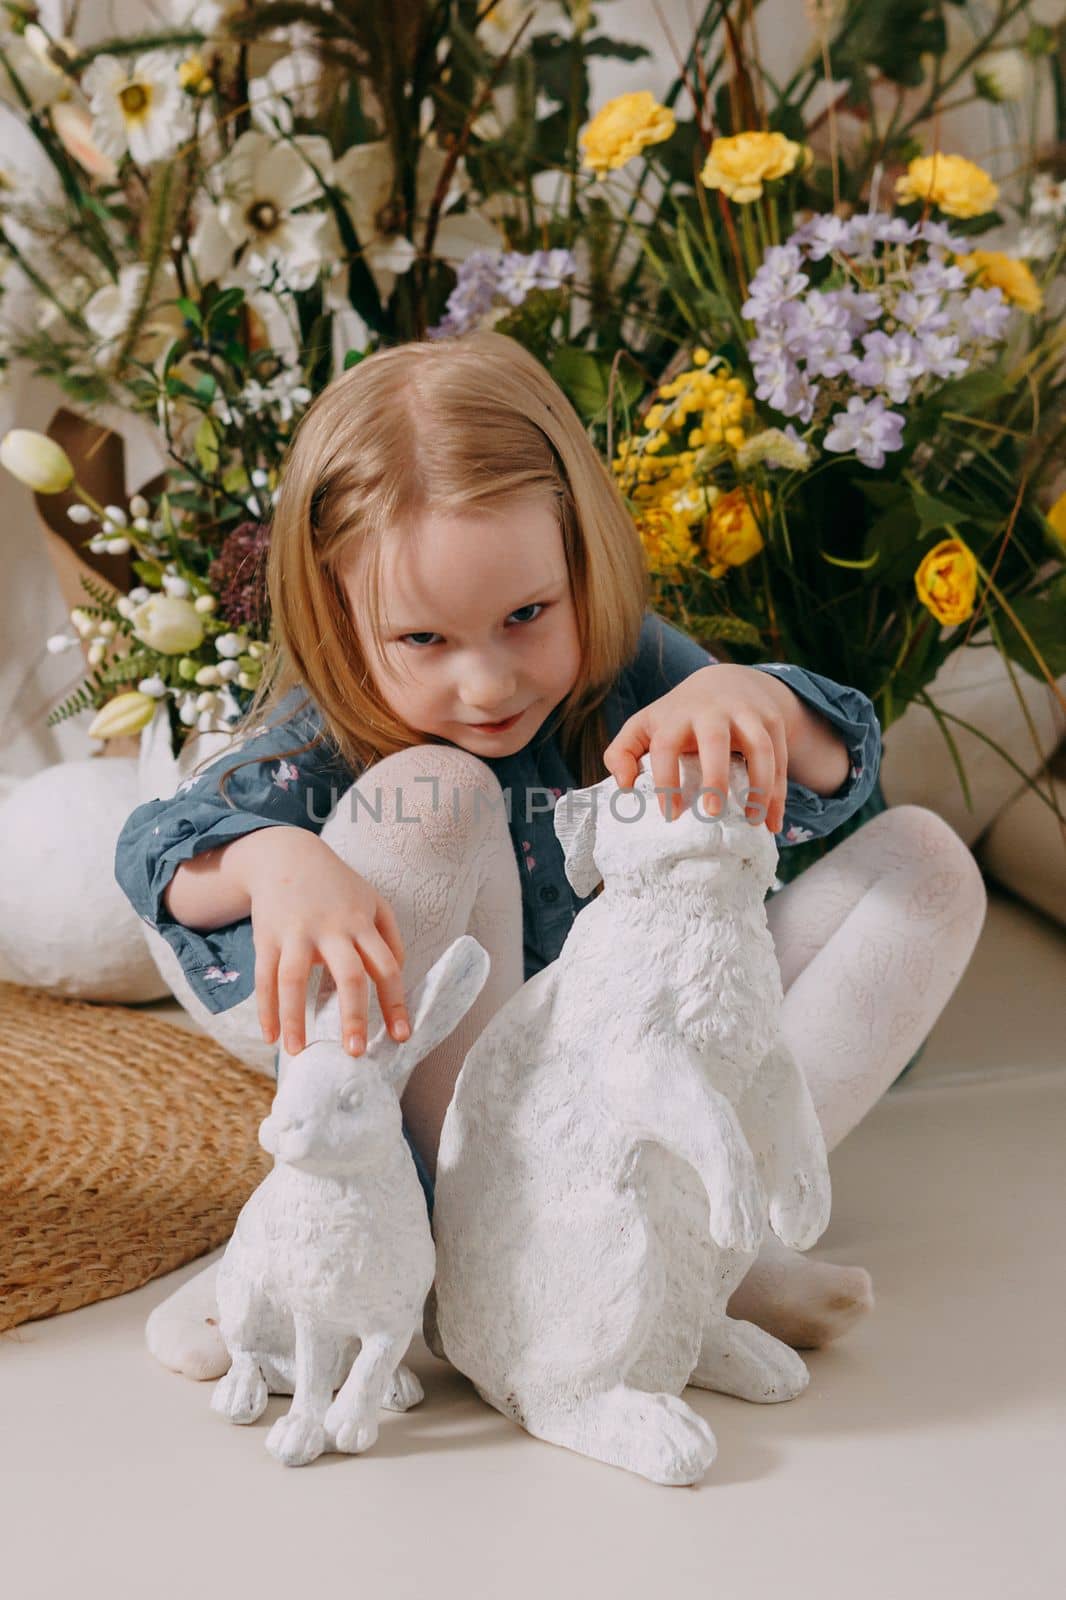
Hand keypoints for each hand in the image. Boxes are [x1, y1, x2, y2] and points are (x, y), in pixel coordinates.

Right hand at [227, 828, 409, 1058]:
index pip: (387, 967)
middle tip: (356, 1053)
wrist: (285, 854)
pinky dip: (265, 1009)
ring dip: (295, 1019)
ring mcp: (296, 932)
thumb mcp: (372, 902)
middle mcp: (332, 929)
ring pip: (294, 980)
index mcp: (362, 923)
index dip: (395, 1003)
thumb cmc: (337, 886)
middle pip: (348, 975)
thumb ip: (390, 938)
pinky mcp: (266, 936)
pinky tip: (271, 1037)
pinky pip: (264, 978)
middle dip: (354, 1016)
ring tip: (297, 1053)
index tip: (401, 1037)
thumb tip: (398, 976)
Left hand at [602, 664, 794, 832]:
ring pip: (760, 748)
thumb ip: (623, 752)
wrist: (727, 681)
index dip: (665, 780)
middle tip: (712, 813)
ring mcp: (747, 714)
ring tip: (754, 823)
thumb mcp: (645, 726)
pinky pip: (781, 759)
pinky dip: (779, 793)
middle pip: (715, 740)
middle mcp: (713, 711)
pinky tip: (773, 822)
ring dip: (761, 787)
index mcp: (676, 715)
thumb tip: (624, 786)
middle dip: (714, 777)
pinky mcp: (772, 721)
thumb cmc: (678, 716)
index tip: (669, 815)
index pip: (666, 746)